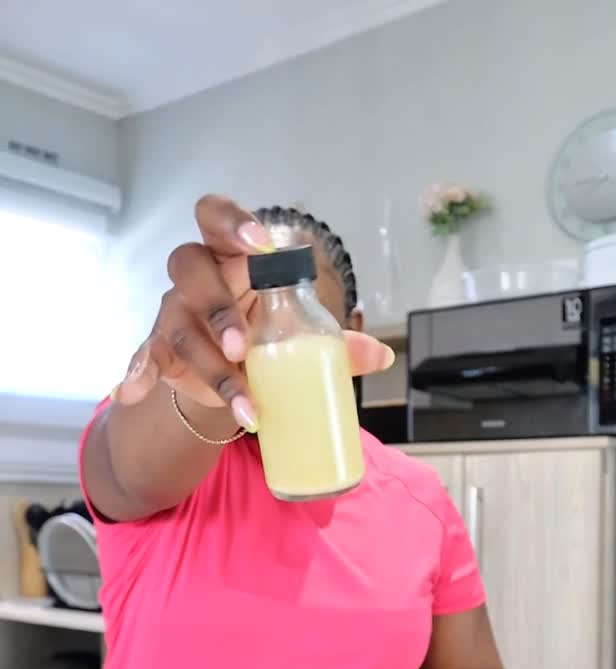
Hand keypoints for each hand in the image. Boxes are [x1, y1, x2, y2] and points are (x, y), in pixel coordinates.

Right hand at [113, 195, 394, 427]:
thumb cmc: (262, 335)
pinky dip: (136, 372)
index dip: (233, 221)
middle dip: (217, 303)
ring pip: (177, 326)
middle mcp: (196, 278)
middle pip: (189, 265)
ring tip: (244, 402)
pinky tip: (131, 391)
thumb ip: (336, 342)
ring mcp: (173, 313)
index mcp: (230, 256)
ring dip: (207, 364)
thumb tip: (382, 356)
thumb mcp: (298, 334)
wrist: (225, 375)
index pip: (216, 216)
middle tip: (243, 344)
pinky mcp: (160, 350)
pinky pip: (144, 355)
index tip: (260, 242)